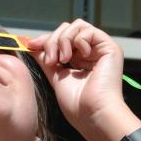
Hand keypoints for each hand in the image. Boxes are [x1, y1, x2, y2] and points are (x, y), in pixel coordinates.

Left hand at [31, 20, 137, 140]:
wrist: (93, 114)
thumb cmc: (78, 105)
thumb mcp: (56, 77)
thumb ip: (46, 59)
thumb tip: (32, 45)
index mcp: (80, 60)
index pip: (61, 39)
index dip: (46, 40)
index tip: (31, 45)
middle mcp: (91, 52)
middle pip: (67, 29)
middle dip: (53, 41)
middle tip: (51, 60)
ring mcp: (101, 49)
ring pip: (77, 26)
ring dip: (64, 40)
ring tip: (63, 60)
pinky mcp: (110, 47)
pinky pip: (88, 31)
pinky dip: (78, 41)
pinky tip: (78, 57)